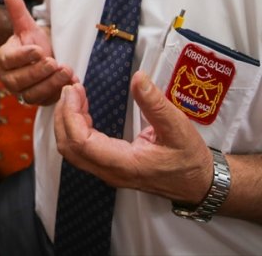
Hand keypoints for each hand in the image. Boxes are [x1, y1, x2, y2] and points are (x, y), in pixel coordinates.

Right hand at [0, 0, 75, 105]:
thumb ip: (18, 12)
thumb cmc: (34, 41)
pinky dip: (60, 94)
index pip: (10, 60)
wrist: (45, 56)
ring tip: (67, 72)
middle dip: (39, 72)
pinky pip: (47, 101)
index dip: (24, 56)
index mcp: (3, 59)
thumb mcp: (27, 26)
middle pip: (20, 80)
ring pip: (33, 94)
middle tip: (54, 62)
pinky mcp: (39, 101)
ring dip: (51, 84)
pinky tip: (72, 84)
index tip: (39, 50)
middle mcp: (10, 79)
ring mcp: (23, 93)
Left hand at [54, 71, 213, 205]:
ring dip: (67, 121)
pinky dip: (75, 127)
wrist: (198, 183)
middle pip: (69, 148)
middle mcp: (111, 172)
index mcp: (124, 164)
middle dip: (63, 115)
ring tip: (75, 95)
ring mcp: (108, 172)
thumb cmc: (189, 159)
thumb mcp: (177, 126)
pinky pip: (82, 150)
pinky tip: (83, 109)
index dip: (70, 115)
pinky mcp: (110, 167)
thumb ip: (155, 103)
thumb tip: (138, 78)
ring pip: (72, 150)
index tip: (73, 90)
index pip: (81, 143)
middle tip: (71, 88)